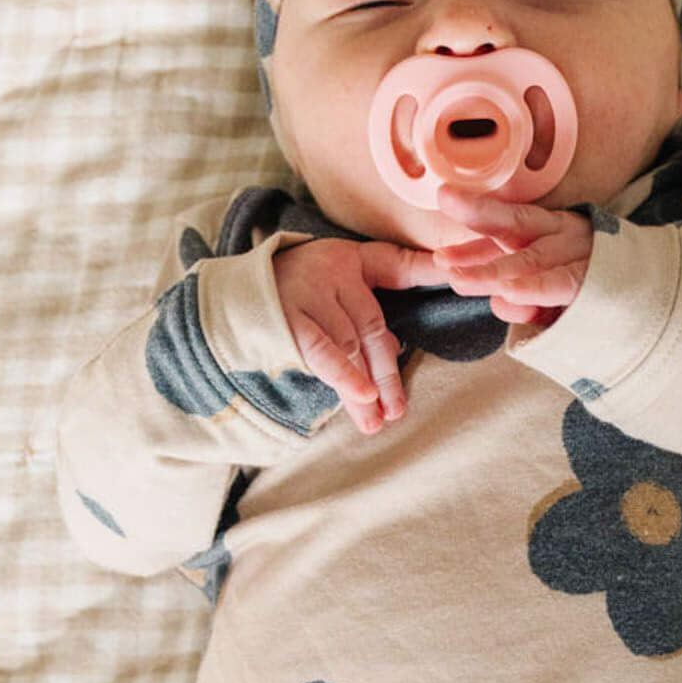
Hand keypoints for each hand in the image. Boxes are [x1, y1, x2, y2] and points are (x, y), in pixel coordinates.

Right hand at [272, 235, 452, 433]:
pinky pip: (323, 350)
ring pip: (350, 346)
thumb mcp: (326, 292)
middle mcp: (333, 272)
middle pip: (372, 327)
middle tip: (397, 410)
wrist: (226, 300)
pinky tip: (363, 398)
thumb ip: (360, 314)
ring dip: (366, 388)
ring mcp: (310, 293)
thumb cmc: (287, 301)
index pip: (397, 267)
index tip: (455, 274)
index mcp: (350, 261)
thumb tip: (393, 354)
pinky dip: (345, 375)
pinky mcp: (289, 318)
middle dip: (386, 373)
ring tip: (376, 422)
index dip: (427, 270)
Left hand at [430, 184, 594, 327]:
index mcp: (549, 229)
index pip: (505, 224)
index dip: (475, 215)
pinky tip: (510, 291)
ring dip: (492, 272)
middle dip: (477, 222)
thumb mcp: (546, 293)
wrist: (655, 298)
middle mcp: (564, 235)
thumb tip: (500, 300)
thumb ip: (520, 298)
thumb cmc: (591, 293)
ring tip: (459, 279)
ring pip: (530, 261)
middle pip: (514, 226)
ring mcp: (581, 255)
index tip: (445, 199)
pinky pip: (561, 285)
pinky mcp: (596, 282)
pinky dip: (535, 288)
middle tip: (440, 234)